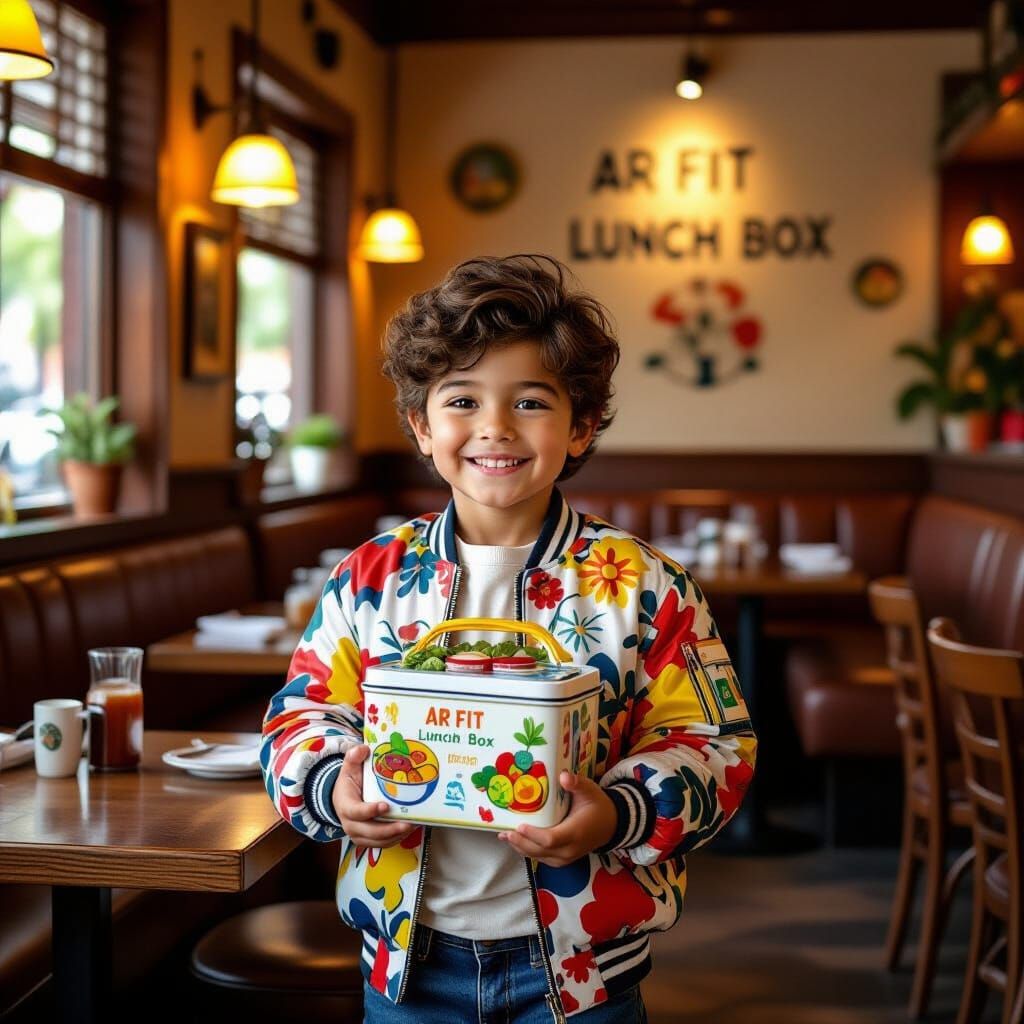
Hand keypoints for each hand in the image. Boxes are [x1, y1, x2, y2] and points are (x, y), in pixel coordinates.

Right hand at [330, 744, 415, 847]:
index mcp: (345, 806)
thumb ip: (353, 757)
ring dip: (395, 836)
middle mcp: (350, 824)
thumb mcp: (349, 768)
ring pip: (378, 841)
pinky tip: (409, 830)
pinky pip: (382, 844)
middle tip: (407, 823)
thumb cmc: (349, 783)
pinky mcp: (368, 841)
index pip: (356, 812)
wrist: (342, 800)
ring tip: (412, 826)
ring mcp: (359, 835)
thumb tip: (362, 749)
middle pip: (370, 832)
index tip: (385, 806)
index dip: (370, 810)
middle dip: (389, 829)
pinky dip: (396, 839)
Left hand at [498, 771, 617, 866]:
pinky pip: (542, 858)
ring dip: (521, 847)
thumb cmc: (597, 805)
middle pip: (540, 850)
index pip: (551, 839)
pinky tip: (517, 842)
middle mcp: (569, 849)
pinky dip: (528, 851)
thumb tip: (563, 776)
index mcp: (575, 832)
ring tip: (504, 836)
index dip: (533, 835)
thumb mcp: (589, 790)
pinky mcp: (562, 859)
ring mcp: (566, 857)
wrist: (611, 824)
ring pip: (539, 856)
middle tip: (504, 832)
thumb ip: (577, 784)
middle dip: (520, 842)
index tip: (519, 826)